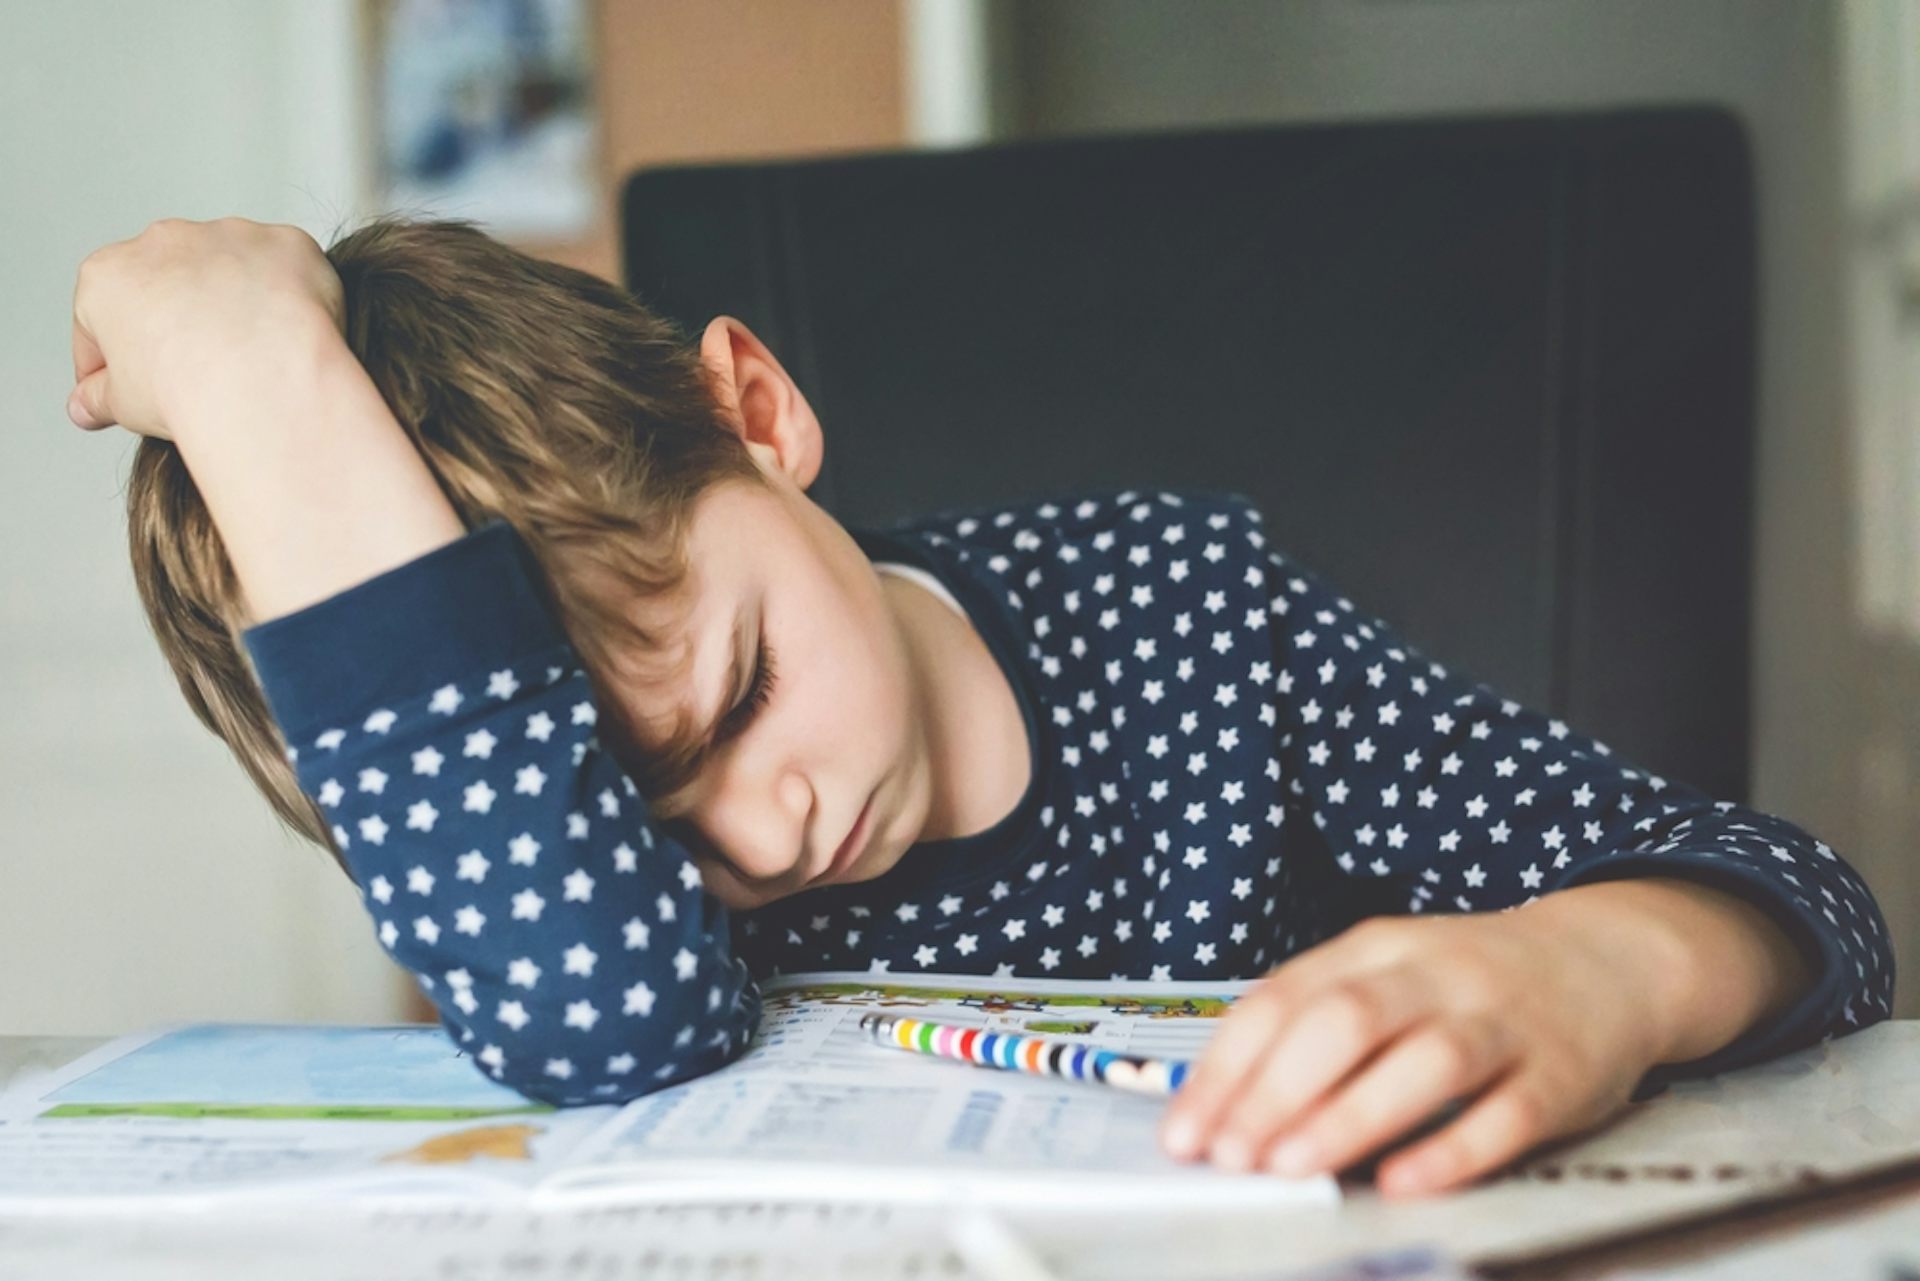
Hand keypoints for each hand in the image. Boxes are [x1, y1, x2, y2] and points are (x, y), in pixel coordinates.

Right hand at [67, 216, 343, 441]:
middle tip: (203, 372)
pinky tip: (294, 335)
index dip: (113, 358)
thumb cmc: (186, 391)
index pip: (102, 317)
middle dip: (181, 321)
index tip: (131, 387)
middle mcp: (164, 241)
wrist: (261, 381)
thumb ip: (99, 398)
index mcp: (108, 276)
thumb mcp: (123, 406)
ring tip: (256, 356)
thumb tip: (87, 405)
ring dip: (239, 302)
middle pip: (171, 283)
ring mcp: (228, 235)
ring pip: (232, 269)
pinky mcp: (285, 242)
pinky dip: (292, 295)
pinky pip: (287, 268)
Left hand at [1159, 897, 1677, 1196]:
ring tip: (1291, 1166)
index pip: (1282, 1002)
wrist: (1609, 960)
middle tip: (1230, 1156)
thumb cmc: (1470, 984)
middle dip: (1275, 1091)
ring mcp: (1500, 1022)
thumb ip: (1312, 1025)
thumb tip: (1225, 1101)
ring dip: (1349, 1115)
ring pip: (1422, 1061)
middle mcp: (1434, 976)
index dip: (1225, 1070)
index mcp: (1375, 950)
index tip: (1184, 1132)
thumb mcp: (1385, 976)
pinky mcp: (1560, 1076)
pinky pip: (1506, 1113)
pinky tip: (1403, 1181)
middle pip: (1343, 1022)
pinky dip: (1453, 1149)